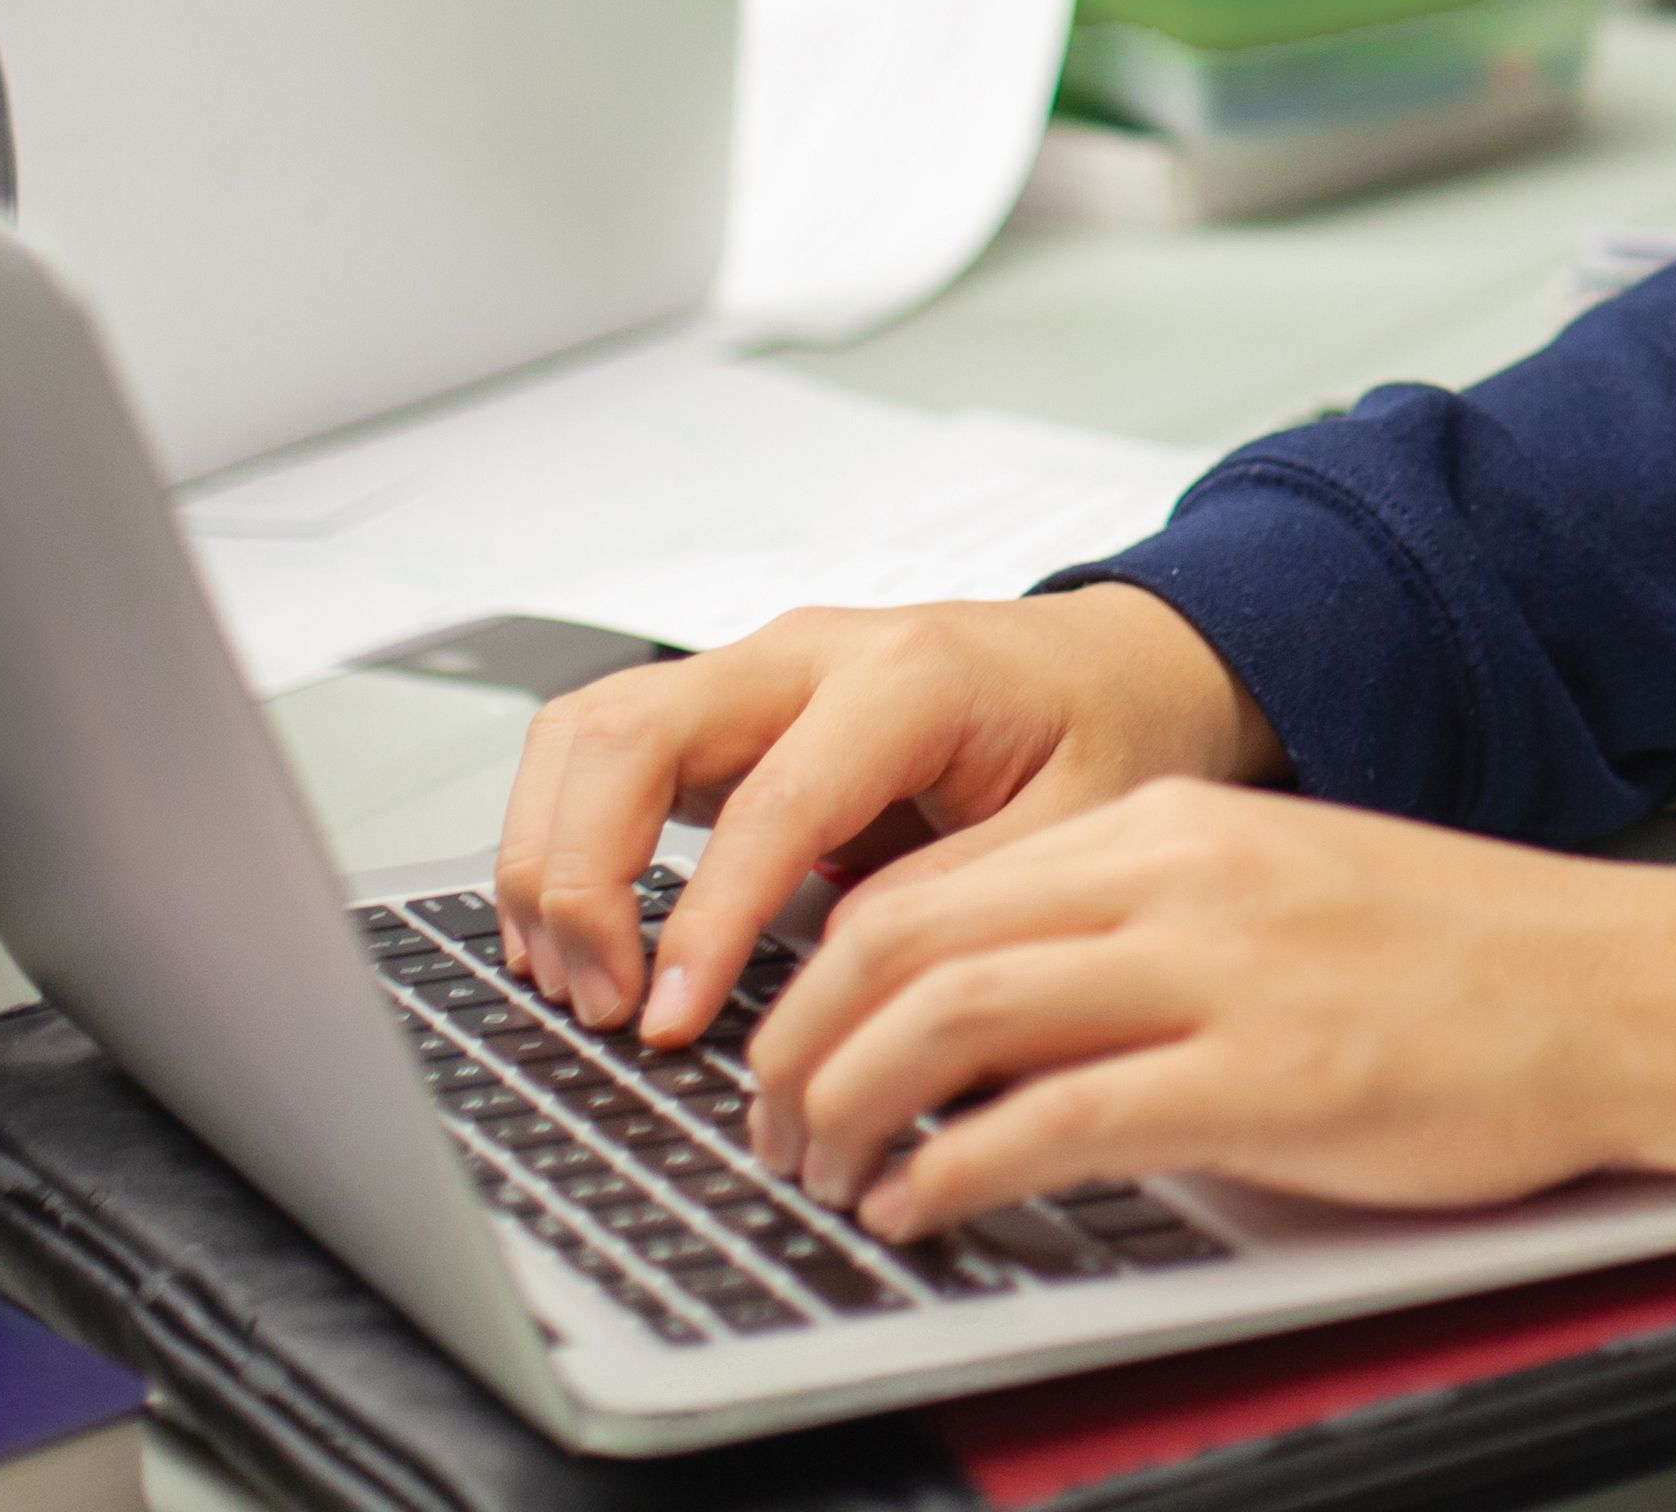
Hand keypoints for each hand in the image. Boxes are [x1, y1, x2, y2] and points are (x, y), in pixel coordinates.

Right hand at [493, 585, 1273, 1048]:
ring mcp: (756, 671)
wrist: (1123, 664)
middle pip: (629, 732)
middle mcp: (810, 652)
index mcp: (910, 674)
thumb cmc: (1109, 732)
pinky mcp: (729, 709)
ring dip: (552, 857)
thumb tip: (831, 976)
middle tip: (605, 1005)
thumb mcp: (1080, 825)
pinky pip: (603, 749)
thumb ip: (958, 894)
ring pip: (588, 730)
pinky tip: (580, 935)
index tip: (668, 1024)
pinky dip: (566, 836)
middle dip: (581, 877)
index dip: (703, 923)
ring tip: (578, 982)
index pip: (769, 803)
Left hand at [741, 775, 1675, 1235]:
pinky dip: (953, 1172)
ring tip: (826, 1177)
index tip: (786, 1051)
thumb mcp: (1278, 896)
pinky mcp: (1262, 1080)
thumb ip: (1141, 929)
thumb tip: (990, 1013)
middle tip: (772, 1129)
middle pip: (903, 937)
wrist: (1621, 994)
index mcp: (1176, 827)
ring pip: (951, 1015)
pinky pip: (1052, 1121)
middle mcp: (1180, 878)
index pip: (927, 881)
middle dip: (796, 1045)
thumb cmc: (1468, 965)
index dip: (814, 978)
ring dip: (848, 1107)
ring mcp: (1220, 975)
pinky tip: (926, 1210)